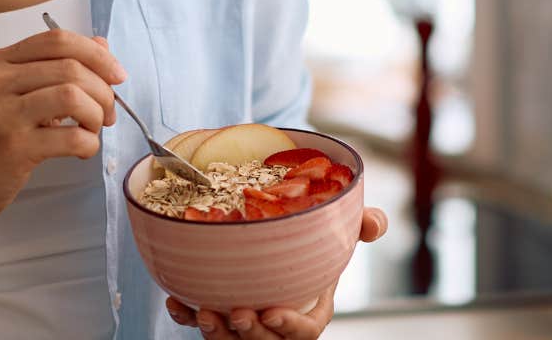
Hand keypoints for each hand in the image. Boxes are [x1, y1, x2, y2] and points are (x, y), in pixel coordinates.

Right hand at [0, 29, 124, 230]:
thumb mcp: (14, 93)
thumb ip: (54, 68)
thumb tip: (102, 46)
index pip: (58, 40)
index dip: (97, 53)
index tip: (117, 75)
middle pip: (71, 67)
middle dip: (103, 90)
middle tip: (107, 113)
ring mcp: (3, 115)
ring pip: (73, 97)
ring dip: (96, 114)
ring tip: (92, 129)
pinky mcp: (13, 149)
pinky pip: (71, 137)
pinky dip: (89, 144)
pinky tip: (82, 150)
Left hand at [166, 207, 388, 337]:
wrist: (281, 238)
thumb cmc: (316, 243)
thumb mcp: (343, 232)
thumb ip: (362, 226)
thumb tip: (374, 223)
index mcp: (311, 308)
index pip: (305, 330)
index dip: (290, 326)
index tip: (272, 312)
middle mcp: (278, 321)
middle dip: (250, 335)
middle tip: (238, 314)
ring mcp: (249, 321)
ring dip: (216, 332)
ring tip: (204, 312)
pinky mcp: (222, 312)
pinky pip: (203, 322)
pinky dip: (188, 315)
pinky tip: (176, 301)